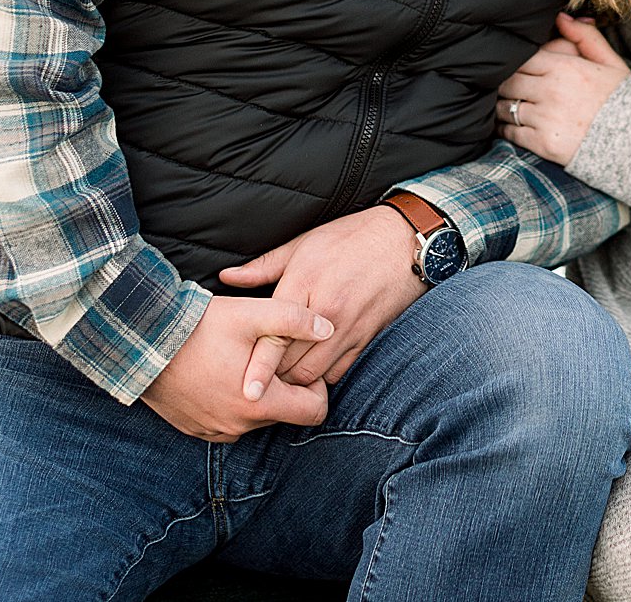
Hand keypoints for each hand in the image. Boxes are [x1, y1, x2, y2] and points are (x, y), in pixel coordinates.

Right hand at [141, 295, 333, 442]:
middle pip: (284, 413)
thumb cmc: (199, 327)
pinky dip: (231, 402)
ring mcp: (214, 430)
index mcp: (259, 404)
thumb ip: (295, 320)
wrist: (141, 342)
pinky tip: (219, 373)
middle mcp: (238, 426)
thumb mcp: (252, 314)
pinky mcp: (194, 428)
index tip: (298, 364)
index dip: (316, 388)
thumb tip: (327, 329)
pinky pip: (227, 421)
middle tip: (268, 355)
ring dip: (257, 395)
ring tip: (241, 361)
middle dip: (284, 387)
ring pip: (255, 418)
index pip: (314, 412)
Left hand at [218, 205, 424, 388]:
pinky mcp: (366, 338)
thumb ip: (263, 267)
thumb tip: (227, 278)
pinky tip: (311, 369)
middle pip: (290, 363)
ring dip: (294, 380)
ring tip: (280, 377)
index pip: (276, 337)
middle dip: (271, 375)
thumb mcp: (303, 245)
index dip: (259, 369)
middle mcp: (327, 312)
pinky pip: (338, 372)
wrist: (403, 240)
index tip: (247, 392)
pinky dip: (321, 378)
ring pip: (313, 374)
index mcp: (304, 284)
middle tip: (255, 377)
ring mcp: (349, 328)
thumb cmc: (349, 238)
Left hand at [495, 13, 629, 165]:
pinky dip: (506, 128)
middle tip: (506, 87)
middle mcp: (551, 91)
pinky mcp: (543, 143)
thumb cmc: (623, 100)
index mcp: (565, 68)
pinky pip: (511, 132)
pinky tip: (510, 126)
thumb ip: (585, 37)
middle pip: (508, 82)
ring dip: (503, 106)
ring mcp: (545, 118)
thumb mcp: (610, 63)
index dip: (516, 63)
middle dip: (506, 84)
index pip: (522, 59)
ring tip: (508, 106)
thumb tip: (560, 17)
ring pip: (506, 107)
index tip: (517, 68)